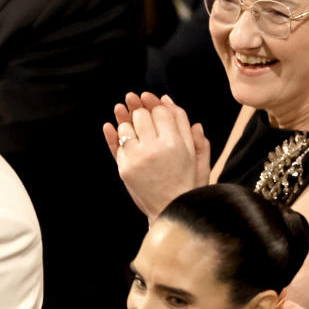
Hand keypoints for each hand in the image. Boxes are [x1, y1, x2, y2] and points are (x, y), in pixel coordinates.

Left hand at [102, 92, 210, 221]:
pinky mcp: (123, 169)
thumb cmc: (190, 182)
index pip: (160, 111)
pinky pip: (115, 145)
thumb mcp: (198, 154)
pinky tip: (110, 125)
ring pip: (126, 128)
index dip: (154, 103)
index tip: (148, 97)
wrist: (172, 211)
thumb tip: (168, 100)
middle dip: (141, 111)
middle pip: (141, 116)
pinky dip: (112, 133)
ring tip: (132, 122)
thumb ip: (185, 126)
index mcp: (175, 143)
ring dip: (128, 122)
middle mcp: (153, 148)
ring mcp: (136, 159)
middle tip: (139, 108)